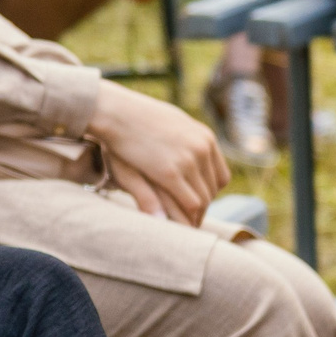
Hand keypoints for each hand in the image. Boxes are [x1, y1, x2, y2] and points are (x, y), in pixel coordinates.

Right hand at [86, 81, 228, 225]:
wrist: (115, 110)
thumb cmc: (134, 116)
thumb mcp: (168, 124)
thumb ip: (185, 138)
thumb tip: (191, 148)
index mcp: (205, 136)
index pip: (220, 176)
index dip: (209, 192)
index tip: (196, 202)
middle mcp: (203, 147)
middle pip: (212, 189)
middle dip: (202, 207)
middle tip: (190, 220)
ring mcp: (189, 159)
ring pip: (204, 198)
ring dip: (195, 215)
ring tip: (185, 226)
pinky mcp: (171, 172)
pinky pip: (191, 202)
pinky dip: (188, 216)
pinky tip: (179, 223)